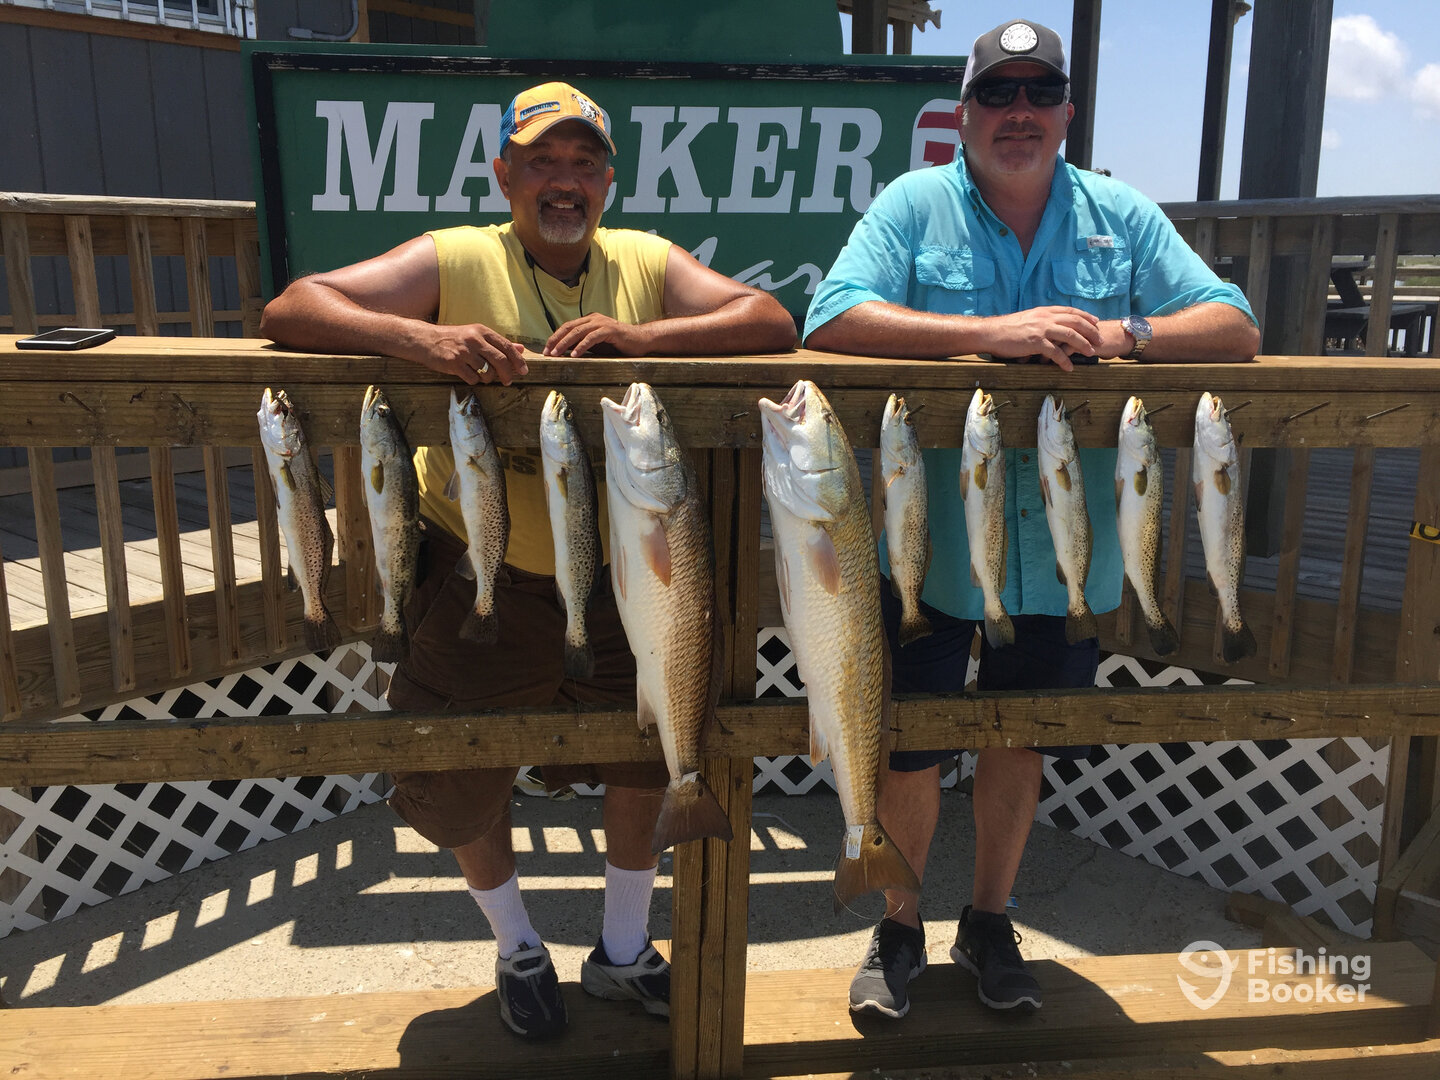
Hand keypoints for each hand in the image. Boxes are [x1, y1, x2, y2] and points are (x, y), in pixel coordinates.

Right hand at [414, 323, 528, 384]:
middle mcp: (474, 340)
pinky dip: (474, 380)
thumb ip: (498, 343)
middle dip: (508, 374)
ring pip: (487, 372)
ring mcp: (464, 352)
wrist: (426, 340)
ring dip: (488, 378)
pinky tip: (468, 374)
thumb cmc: (454, 339)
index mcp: (482, 331)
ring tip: (481, 374)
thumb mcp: (476, 335)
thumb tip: (521, 349)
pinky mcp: (454, 363)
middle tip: (508, 381)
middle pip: (500, 361)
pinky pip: (473, 379)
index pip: (506, 346)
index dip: (518, 360)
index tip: (524, 370)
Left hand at [544, 313, 654, 356]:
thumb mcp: (597, 344)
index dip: (555, 337)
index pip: (567, 327)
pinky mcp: (610, 330)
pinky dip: (581, 346)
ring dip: (565, 344)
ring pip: (578, 332)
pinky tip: (574, 354)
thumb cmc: (618, 344)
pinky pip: (592, 338)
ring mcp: (602, 323)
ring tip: (557, 354)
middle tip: (547, 352)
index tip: (546, 350)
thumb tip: (565, 352)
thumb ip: (583, 344)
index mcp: (589, 320)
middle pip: (569, 328)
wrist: (640, 341)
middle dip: (556, 340)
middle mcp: (594, 319)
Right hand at [980, 307, 1102, 371]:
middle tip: (1100, 341)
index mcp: (1044, 311)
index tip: (1096, 323)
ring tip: (1091, 353)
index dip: (1086, 316)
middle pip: (1076, 322)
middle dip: (1091, 331)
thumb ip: (1042, 320)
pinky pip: (1055, 352)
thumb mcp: (1028, 318)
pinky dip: (1064, 361)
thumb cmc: (1007, 328)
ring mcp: (1041, 329)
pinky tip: (1069, 368)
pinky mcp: (1035, 342)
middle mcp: (1045, 317)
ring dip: (1083, 345)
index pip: (1071, 311)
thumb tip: (1052, 327)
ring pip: (1070, 335)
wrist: (991, 332)